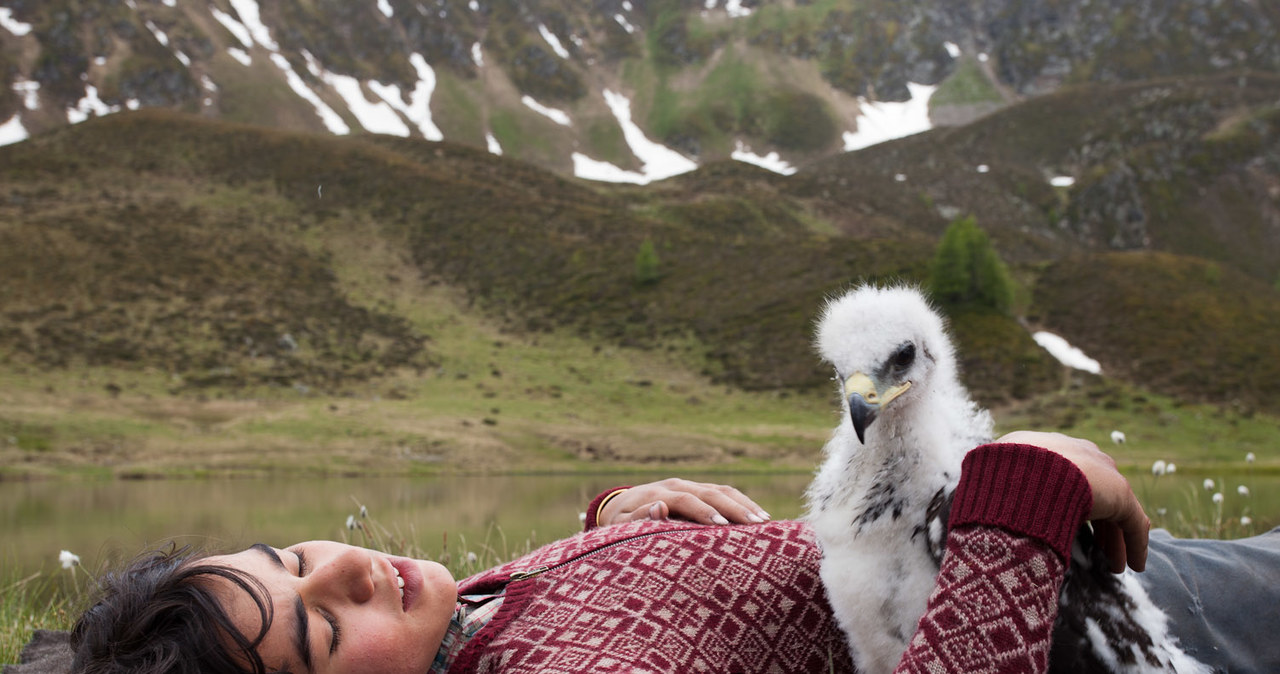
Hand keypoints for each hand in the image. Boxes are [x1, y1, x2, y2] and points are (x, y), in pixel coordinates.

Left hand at [598, 478, 771, 526]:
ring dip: (744, 504)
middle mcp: (677, 484)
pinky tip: (759, 517)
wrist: (620, 506)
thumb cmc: (621, 523)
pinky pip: (724, 493)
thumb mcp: (621, 524)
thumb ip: (639, 518)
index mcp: (658, 493)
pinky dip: (742, 503)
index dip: (702, 511)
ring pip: (722, 489)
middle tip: (755, 525)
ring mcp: (690, 485)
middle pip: (710, 491)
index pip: (685, 499)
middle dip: (734, 507)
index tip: (721, 525)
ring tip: (765, 522)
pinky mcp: (698, 490)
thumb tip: (659, 507)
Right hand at [996, 431, 1150, 572]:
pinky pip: (1132, 522)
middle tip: (1094, 553)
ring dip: (1114, 540)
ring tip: (1113, 567)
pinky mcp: (1119, 493)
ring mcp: (1100, 472)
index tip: (1065, 530)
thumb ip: (997, 488)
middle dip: (1096, 526)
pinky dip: (1134, 544)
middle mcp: (1077, 454)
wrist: (1025, 472)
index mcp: (1046, 448)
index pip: (1064, 478)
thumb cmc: (998, 477)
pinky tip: (1134, 566)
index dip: (1066, 506)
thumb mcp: (989, 478)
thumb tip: (980, 506)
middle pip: (1093, 495)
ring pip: (1114, 511)